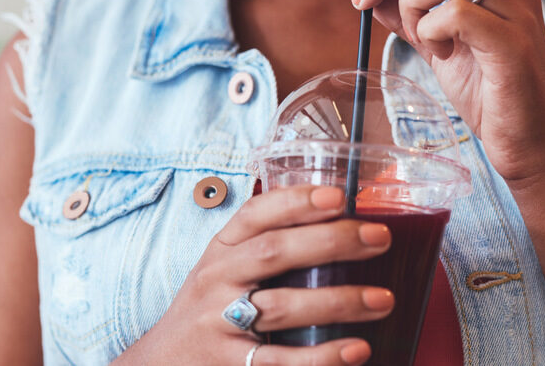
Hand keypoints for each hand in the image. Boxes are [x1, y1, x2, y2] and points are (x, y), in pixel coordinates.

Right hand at [116, 185, 392, 364]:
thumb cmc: (208, 310)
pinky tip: (357, 349)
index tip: (339, 196)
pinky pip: (282, 361)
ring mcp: (221, 324)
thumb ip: (265, 247)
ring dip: (339, 301)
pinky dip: (322, 356)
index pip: (255, 215)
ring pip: (283, 307)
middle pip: (274, 253)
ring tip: (383, 299)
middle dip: (331, 241)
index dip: (296, 201)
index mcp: (220, 251)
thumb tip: (340, 224)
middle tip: (380, 238)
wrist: (162, 364)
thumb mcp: (223, 270)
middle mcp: (217, 281)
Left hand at [347, 0, 544, 183]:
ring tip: (419, 38)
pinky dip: (432, 30)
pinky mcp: (513, 44)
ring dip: (413, 3)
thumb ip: (411, 18)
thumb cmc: (490, 99)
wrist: (529, 147)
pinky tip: (441, 55)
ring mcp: (517, 13)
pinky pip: (457, 13)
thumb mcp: (440, 50)